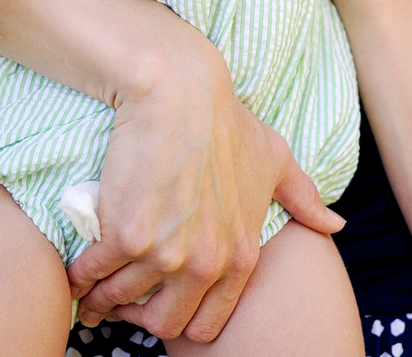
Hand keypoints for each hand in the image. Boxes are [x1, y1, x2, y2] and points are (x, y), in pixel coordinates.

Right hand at [66, 48, 344, 341]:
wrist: (180, 89)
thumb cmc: (225, 119)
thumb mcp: (273, 157)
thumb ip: (303, 197)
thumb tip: (336, 225)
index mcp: (241, 255)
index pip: (206, 322)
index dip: (180, 315)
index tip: (159, 297)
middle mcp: (206, 263)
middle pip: (163, 322)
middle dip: (139, 315)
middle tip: (119, 298)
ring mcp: (165, 253)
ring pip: (122, 302)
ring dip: (102, 299)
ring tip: (91, 289)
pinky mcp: (126, 236)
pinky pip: (92, 276)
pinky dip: (80, 277)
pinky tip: (76, 271)